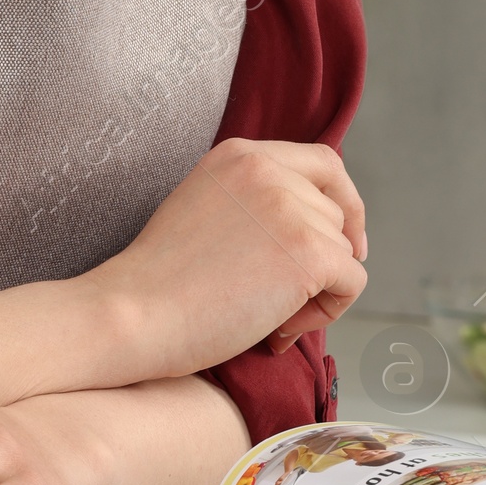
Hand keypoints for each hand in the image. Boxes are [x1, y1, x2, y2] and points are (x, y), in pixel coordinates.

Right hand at [85, 137, 366, 377]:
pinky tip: (279, 330)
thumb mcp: (206, 207)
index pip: (323, 163)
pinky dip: (328, 312)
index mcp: (240, 154)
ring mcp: (289, 207)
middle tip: (288, 299)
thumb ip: (252, 200)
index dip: (342, 202)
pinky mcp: (307, 251)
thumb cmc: (161, 281)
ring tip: (268, 317)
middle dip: (324, 257)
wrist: (134, 312)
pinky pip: (351, 282)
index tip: (343, 239)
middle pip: (335, 212)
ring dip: (318, 291)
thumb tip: (310, 226)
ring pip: (343, 251)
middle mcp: (267, 169)